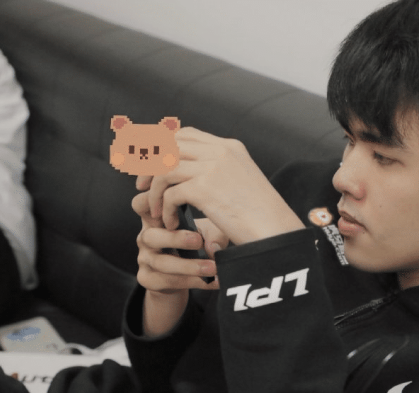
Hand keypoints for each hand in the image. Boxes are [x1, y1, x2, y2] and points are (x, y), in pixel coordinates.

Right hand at [132, 190, 224, 335]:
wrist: (185, 276)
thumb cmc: (194, 245)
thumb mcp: (205, 233)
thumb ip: (211, 234)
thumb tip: (213, 248)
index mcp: (155, 220)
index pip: (140, 204)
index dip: (149, 202)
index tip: (168, 202)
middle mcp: (146, 238)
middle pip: (151, 236)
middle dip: (176, 239)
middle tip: (199, 240)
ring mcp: (144, 259)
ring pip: (162, 263)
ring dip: (189, 266)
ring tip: (213, 267)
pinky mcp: (148, 279)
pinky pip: (169, 282)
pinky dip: (194, 282)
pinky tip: (213, 281)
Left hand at [136, 127, 303, 245]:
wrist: (276, 232)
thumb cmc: (262, 216)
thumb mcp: (243, 183)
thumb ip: (220, 173)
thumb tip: (190, 176)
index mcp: (230, 148)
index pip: (186, 134)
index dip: (163, 146)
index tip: (151, 165)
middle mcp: (220, 152)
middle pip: (169, 146)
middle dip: (149, 164)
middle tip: (141, 186)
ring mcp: (212, 168)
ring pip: (164, 169)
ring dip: (154, 192)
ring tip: (157, 212)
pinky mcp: (205, 188)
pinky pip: (169, 193)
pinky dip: (164, 210)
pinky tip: (172, 223)